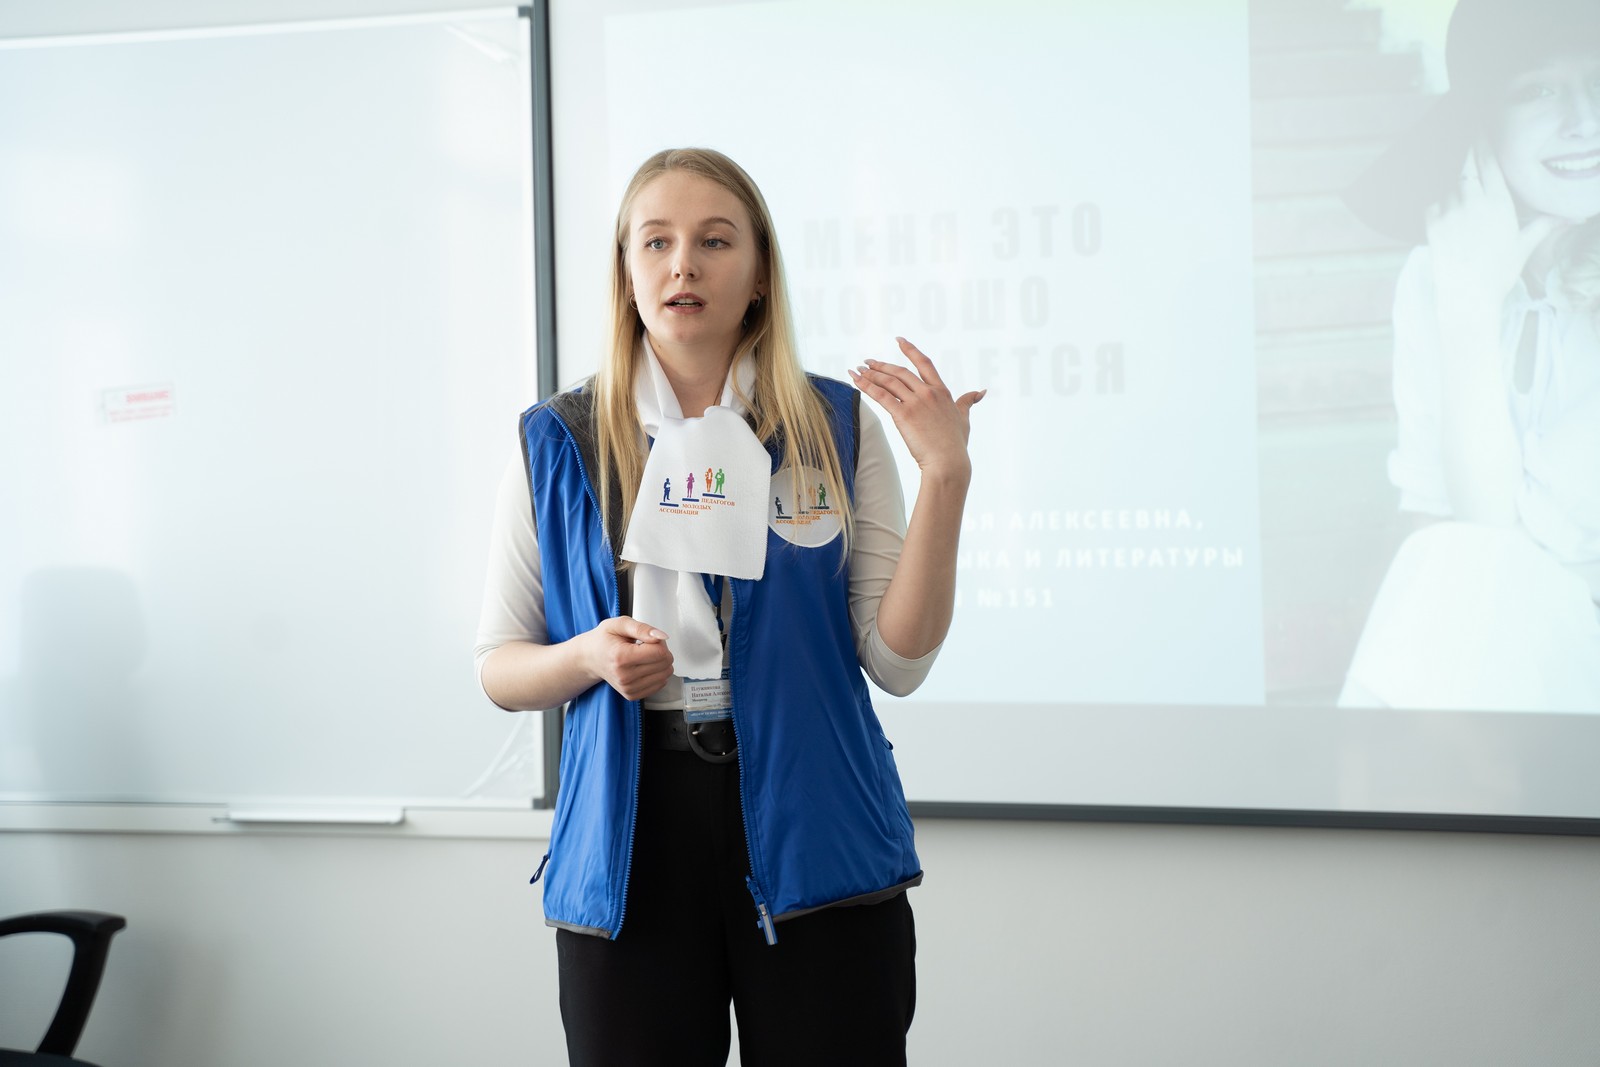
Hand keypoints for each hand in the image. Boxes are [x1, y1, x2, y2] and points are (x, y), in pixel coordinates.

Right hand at [581, 617, 673, 700]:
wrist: (590, 657)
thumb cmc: (604, 640)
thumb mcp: (620, 624)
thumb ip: (642, 628)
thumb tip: (662, 637)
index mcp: (621, 657)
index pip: (660, 652)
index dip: (659, 642)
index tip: (648, 639)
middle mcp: (624, 676)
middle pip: (665, 664)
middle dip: (661, 651)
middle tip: (645, 646)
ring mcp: (628, 688)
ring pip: (665, 675)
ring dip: (659, 663)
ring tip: (643, 656)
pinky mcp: (631, 695)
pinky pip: (660, 684)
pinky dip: (656, 674)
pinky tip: (643, 666)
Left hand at [848, 337, 984, 481]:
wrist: (948, 461)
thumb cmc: (955, 444)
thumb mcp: (964, 418)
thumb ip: (968, 402)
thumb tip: (980, 391)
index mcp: (942, 392)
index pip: (924, 363)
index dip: (910, 350)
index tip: (899, 340)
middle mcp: (928, 393)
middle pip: (900, 372)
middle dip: (881, 365)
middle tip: (867, 362)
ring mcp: (915, 403)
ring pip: (889, 382)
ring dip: (871, 374)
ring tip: (858, 371)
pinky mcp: (903, 415)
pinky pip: (881, 396)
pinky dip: (866, 387)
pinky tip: (856, 381)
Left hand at [1426, 145, 1565, 315]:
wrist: (1468, 297)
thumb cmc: (1498, 272)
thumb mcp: (1524, 246)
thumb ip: (1544, 225)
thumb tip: (1573, 216)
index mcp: (1498, 203)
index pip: (1488, 163)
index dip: (1482, 143)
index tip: (1478, 130)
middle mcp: (1472, 202)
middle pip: (1465, 163)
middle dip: (1464, 147)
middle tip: (1460, 133)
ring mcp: (1449, 212)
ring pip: (1445, 179)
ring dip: (1447, 167)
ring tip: (1444, 153)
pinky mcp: (1431, 224)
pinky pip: (1429, 198)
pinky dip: (1431, 189)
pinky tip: (1429, 181)